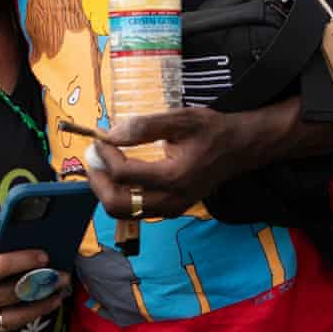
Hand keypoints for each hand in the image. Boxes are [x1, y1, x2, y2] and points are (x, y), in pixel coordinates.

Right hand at [0, 225, 68, 331]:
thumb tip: (10, 242)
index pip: (3, 268)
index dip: (28, 261)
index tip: (47, 257)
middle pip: (15, 294)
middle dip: (43, 284)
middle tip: (63, 277)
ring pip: (14, 319)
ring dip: (39, 308)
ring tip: (56, 297)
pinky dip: (17, 321)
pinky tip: (30, 310)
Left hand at [85, 105, 288, 218]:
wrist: (239, 149)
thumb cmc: (211, 130)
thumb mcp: (180, 119)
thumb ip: (144, 126)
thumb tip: (111, 134)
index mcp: (174, 177)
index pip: (123, 174)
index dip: (105, 155)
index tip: (100, 138)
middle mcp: (171, 200)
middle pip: (117, 204)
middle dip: (98, 181)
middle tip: (93, 158)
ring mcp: (172, 209)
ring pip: (123, 212)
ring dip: (106, 190)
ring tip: (102, 166)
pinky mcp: (171, 210)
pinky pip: (135, 211)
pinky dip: (120, 195)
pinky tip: (120, 174)